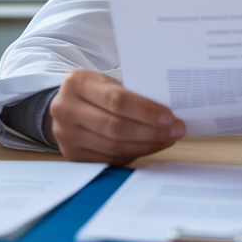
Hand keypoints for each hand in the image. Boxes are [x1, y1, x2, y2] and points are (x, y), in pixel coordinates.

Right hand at [47, 70, 186, 164]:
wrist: (67, 106)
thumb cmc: (96, 92)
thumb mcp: (107, 82)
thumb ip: (130, 94)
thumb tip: (168, 112)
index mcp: (77, 83)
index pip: (116, 100)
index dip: (146, 111)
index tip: (170, 116)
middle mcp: (65, 109)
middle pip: (115, 127)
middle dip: (151, 131)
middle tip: (176, 130)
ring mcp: (66, 135)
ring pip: (114, 147)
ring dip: (147, 145)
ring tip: (168, 139)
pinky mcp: (72, 155)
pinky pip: (109, 159)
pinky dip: (134, 154)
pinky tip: (150, 147)